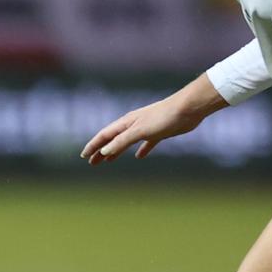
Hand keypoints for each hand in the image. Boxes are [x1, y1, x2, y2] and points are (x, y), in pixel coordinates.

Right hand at [81, 94, 205, 163]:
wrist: (188, 108)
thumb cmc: (163, 117)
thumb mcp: (140, 131)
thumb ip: (122, 141)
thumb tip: (104, 151)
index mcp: (126, 123)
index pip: (104, 135)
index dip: (93, 146)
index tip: (84, 156)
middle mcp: (133, 124)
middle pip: (112, 139)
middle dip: (100, 150)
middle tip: (92, 162)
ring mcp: (146, 128)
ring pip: (126, 142)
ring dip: (116, 151)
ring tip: (108, 160)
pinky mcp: (159, 132)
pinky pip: (145, 143)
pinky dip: (140, 150)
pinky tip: (139, 156)